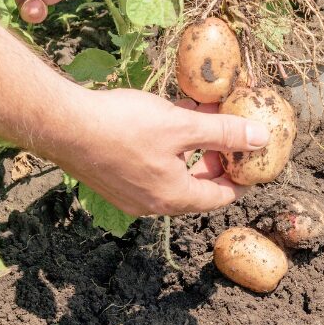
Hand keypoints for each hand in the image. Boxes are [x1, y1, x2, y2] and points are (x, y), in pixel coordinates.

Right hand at [47, 89, 270, 215]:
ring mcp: (129, 195)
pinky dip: (166, 150)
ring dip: (191, 151)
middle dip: (216, 161)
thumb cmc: (123, 126)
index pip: (220, 197)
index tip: (252, 160)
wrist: (62, 124)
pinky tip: (166, 120)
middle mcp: (152, 204)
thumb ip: (224, 133)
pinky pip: (150, 169)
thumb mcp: (182, 125)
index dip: (241, 178)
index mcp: (174, 198)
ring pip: (173, 176)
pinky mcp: (112, 180)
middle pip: (197, 188)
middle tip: (228, 137)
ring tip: (200, 120)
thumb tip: (260, 138)